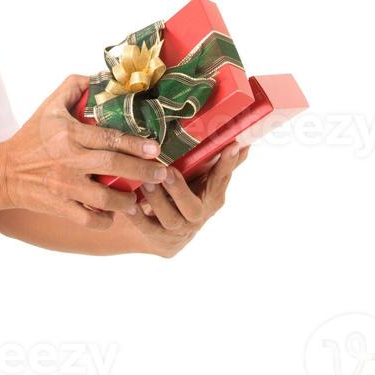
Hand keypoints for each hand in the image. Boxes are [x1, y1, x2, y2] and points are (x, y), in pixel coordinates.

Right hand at [0, 75, 169, 229]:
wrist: (3, 172)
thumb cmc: (31, 137)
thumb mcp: (48, 107)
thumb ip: (73, 87)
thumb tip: (100, 75)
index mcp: (68, 133)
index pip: (108, 137)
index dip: (135, 143)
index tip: (156, 148)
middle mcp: (68, 160)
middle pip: (112, 165)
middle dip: (142, 171)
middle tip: (162, 174)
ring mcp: (64, 185)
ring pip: (104, 198)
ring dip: (126, 201)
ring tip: (139, 200)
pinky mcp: (59, 206)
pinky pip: (88, 219)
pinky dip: (104, 220)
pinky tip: (114, 215)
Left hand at [122, 142, 249, 257]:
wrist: (162, 231)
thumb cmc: (185, 194)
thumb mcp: (203, 178)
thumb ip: (221, 161)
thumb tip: (245, 136)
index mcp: (213, 197)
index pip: (222, 180)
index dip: (228, 164)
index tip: (232, 146)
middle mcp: (199, 216)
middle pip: (193, 207)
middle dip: (180, 190)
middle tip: (166, 171)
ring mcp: (179, 230)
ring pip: (170, 219)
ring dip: (158, 200)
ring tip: (145, 183)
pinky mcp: (160, 239)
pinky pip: (148, 230)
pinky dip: (138, 218)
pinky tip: (129, 205)